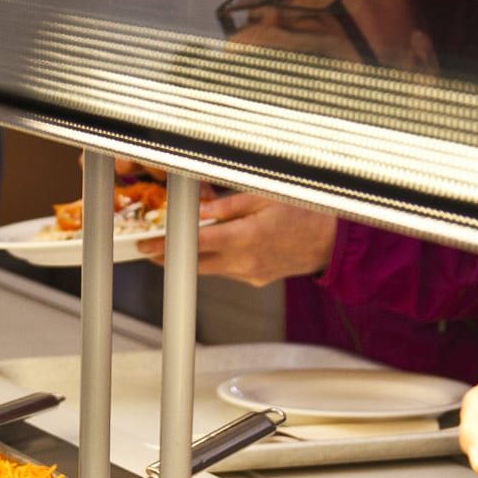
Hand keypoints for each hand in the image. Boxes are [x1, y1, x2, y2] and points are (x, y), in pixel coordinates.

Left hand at [136, 192, 335, 285]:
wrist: (330, 240)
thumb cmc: (303, 213)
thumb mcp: (263, 197)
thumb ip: (226, 206)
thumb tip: (198, 210)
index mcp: (245, 237)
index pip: (195, 243)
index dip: (168, 245)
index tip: (147, 245)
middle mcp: (245, 261)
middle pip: (196, 263)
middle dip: (171, 257)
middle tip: (151, 248)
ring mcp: (250, 274)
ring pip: (210, 269)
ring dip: (194, 258)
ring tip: (180, 244)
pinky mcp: (255, 280)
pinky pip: (227, 271)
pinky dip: (218, 260)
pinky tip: (219, 247)